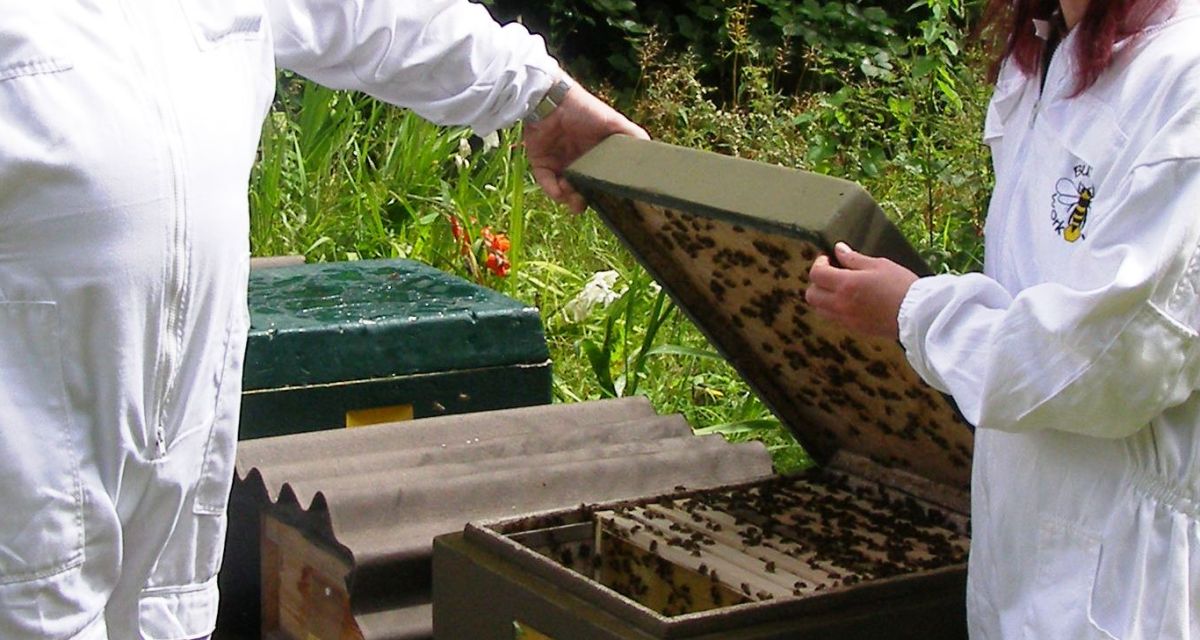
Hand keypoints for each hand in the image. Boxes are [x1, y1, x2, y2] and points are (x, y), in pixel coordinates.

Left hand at [523, 81, 648, 212]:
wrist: (552, 99)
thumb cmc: (586, 109)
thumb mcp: (615, 122)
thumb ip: (633, 136)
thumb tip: (652, 150)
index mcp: (595, 156)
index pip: (600, 182)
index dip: (603, 193)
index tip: (607, 200)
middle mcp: (578, 162)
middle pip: (581, 191)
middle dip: (583, 201)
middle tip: (583, 203)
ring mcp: (559, 163)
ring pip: (564, 192)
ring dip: (568, 198)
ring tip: (571, 193)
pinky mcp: (541, 162)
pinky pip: (546, 183)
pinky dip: (552, 191)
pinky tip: (560, 191)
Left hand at [805, 242, 918, 338]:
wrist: (918, 315)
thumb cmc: (901, 285)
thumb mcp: (879, 265)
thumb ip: (854, 259)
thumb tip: (839, 249)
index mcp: (846, 285)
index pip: (816, 275)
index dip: (818, 264)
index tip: (828, 259)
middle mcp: (841, 304)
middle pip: (811, 295)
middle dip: (816, 282)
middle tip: (830, 273)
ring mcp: (846, 319)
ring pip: (820, 310)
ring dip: (823, 297)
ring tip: (839, 288)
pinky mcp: (855, 329)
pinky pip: (834, 319)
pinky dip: (834, 309)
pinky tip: (850, 301)